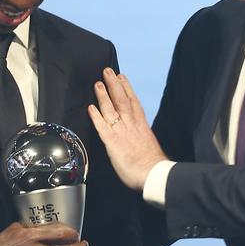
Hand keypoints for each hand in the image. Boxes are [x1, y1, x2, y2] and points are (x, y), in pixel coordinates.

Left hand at [88, 68, 167, 190]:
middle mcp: (131, 125)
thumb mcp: (149, 145)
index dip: (127, 88)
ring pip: (111, 109)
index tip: (122, 77)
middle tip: (107, 71)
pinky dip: (96, 116)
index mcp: (141, 125)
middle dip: (114, 84)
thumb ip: (142, 137)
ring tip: (97, 83)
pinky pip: (102, 127)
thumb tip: (139, 136)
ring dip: (103, 95)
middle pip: (122, 100)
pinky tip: (90, 108)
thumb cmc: (152, 164)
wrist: (153, 174)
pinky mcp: (113, 142)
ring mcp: (122, 132)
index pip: (133, 102)